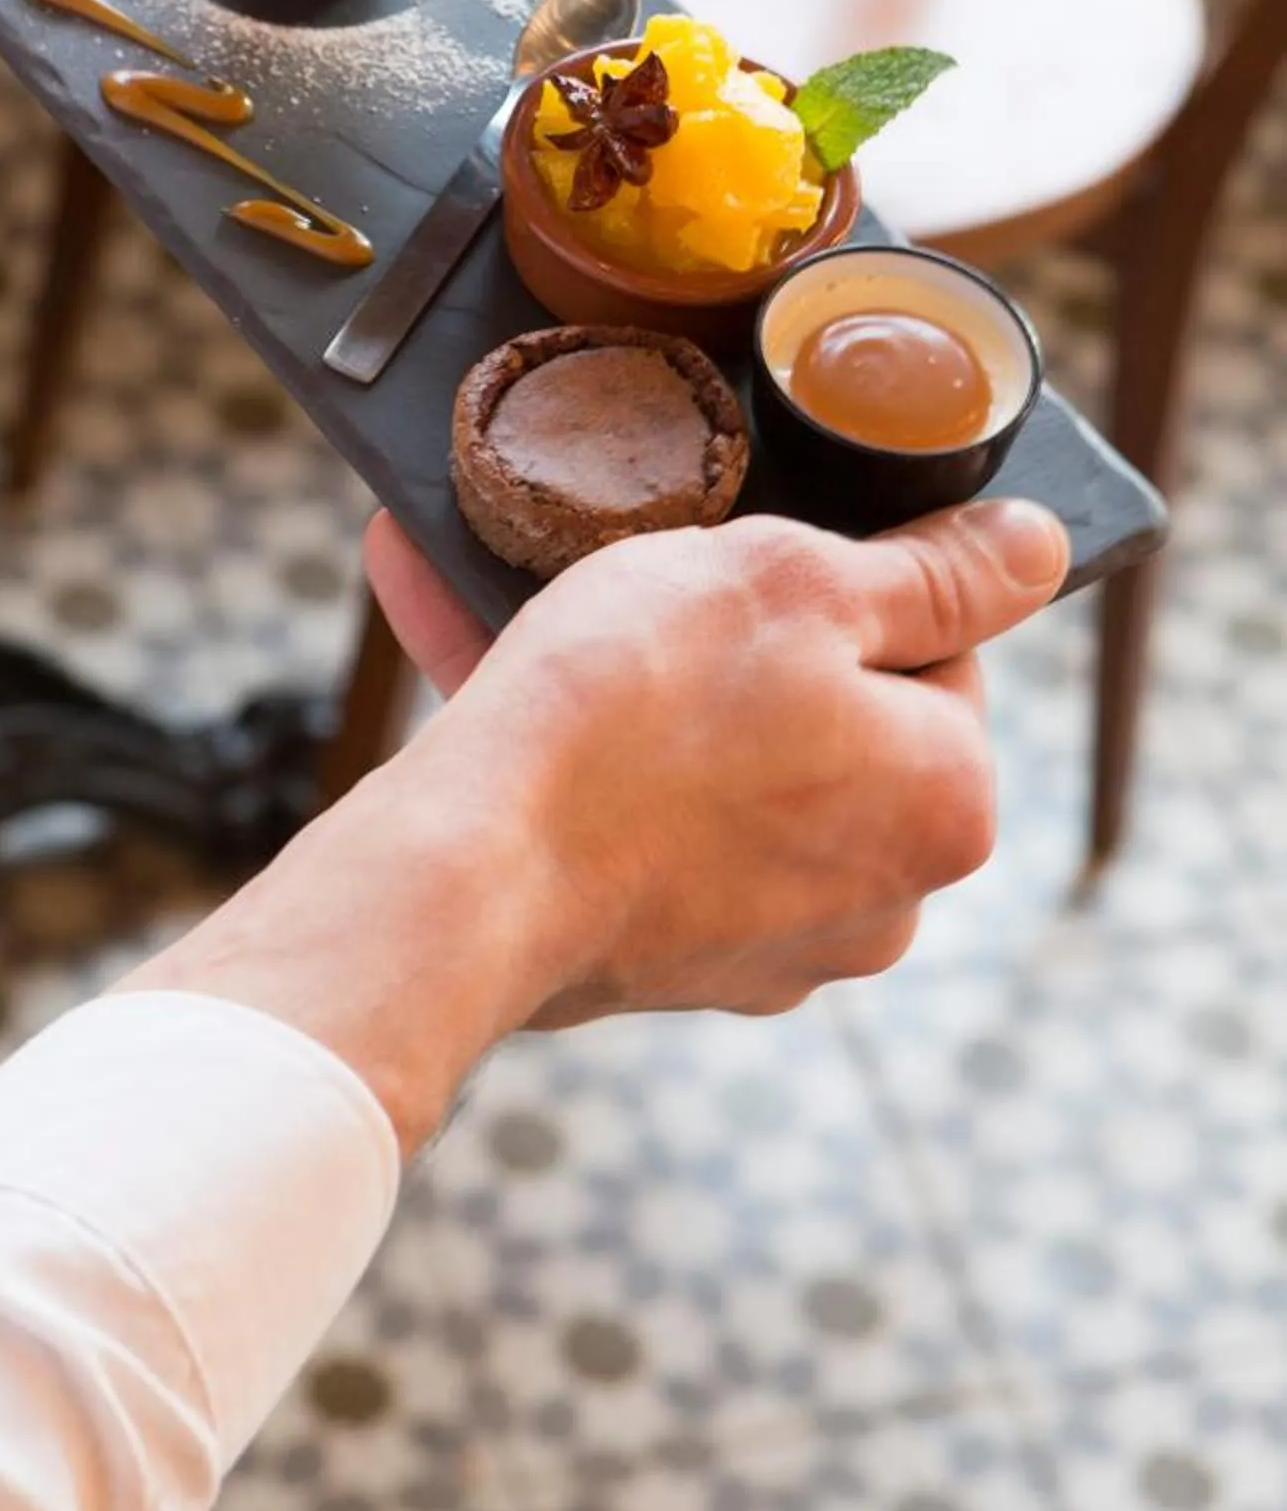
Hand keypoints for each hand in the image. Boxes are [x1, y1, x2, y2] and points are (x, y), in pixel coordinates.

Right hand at [368, 499, 1066, 1028]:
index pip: (938, 651)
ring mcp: (772, 943)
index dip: (841, 586)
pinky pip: (649, 828)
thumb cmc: (634, 708)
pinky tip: (503, 689)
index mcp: (950, 801)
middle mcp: (885, 898)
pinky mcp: (669, 961)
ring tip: (547, 615)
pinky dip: (596, 762)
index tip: (752, 566)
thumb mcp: (793, 582)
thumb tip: (1038, 550)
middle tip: (649, 586)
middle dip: (743, 646)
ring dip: (650, 694)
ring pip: (728, 770)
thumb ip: (935, 570)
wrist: (471, 871)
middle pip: (833, 717)